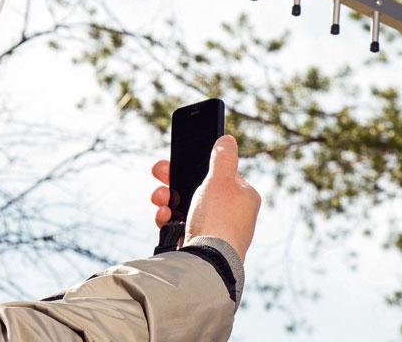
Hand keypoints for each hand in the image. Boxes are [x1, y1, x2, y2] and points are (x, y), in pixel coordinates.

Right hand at [150, 135, 259, 259]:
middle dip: (174, 181)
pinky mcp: (199, 245)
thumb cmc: (218, 218)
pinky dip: (168, 218)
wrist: (208, 261)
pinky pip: (179, 225)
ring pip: (185, 206)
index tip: (178, 160)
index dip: (197, 166)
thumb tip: (227, 140)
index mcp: (243, 197)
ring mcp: (215, 231)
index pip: (220, 175)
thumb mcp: (221, 179)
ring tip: (160, 199)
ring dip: (167, 198)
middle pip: (198, 189)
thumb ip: (223, 157)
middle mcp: (232, 215)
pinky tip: (163, 216)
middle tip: (159, 172)